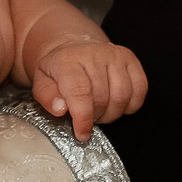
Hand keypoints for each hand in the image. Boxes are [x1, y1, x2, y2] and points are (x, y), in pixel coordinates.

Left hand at [31, 36, 147, 142]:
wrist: (73, 48)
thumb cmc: (58, 70)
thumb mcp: (42, 82)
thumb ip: (47, 97)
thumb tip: (61, 108)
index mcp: (68, 60)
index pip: (80, 92)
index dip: (83, 118)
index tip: (82, 133)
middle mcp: (93, 53)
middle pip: (102, 98)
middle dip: (95, 117)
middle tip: (87, 118)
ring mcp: (114, 54)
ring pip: (122, 96)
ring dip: (112, 113)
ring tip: (99, 112)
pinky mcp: (129, 58)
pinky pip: (139, 90)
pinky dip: (130, 105)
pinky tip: (115, 104)